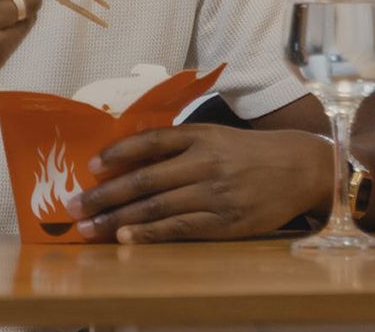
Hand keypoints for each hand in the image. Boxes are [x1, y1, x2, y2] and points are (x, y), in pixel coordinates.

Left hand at [64, 125, 331, 243]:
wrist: (301, 168)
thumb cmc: (251, 153)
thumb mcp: (218, 137)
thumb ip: (180, 145)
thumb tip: (131, 157)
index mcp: (203, 136)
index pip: (152, 141)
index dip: (118, 153)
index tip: (90, 166)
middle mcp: (206, 163)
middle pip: (145, 179)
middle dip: (104, 194)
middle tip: (73, 206)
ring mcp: (216, 194)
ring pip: (157, 206)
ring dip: (117, 218)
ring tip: (89, 228)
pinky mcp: (226, 222)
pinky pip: (179, 228)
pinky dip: (149, 234)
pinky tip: (126, 238)